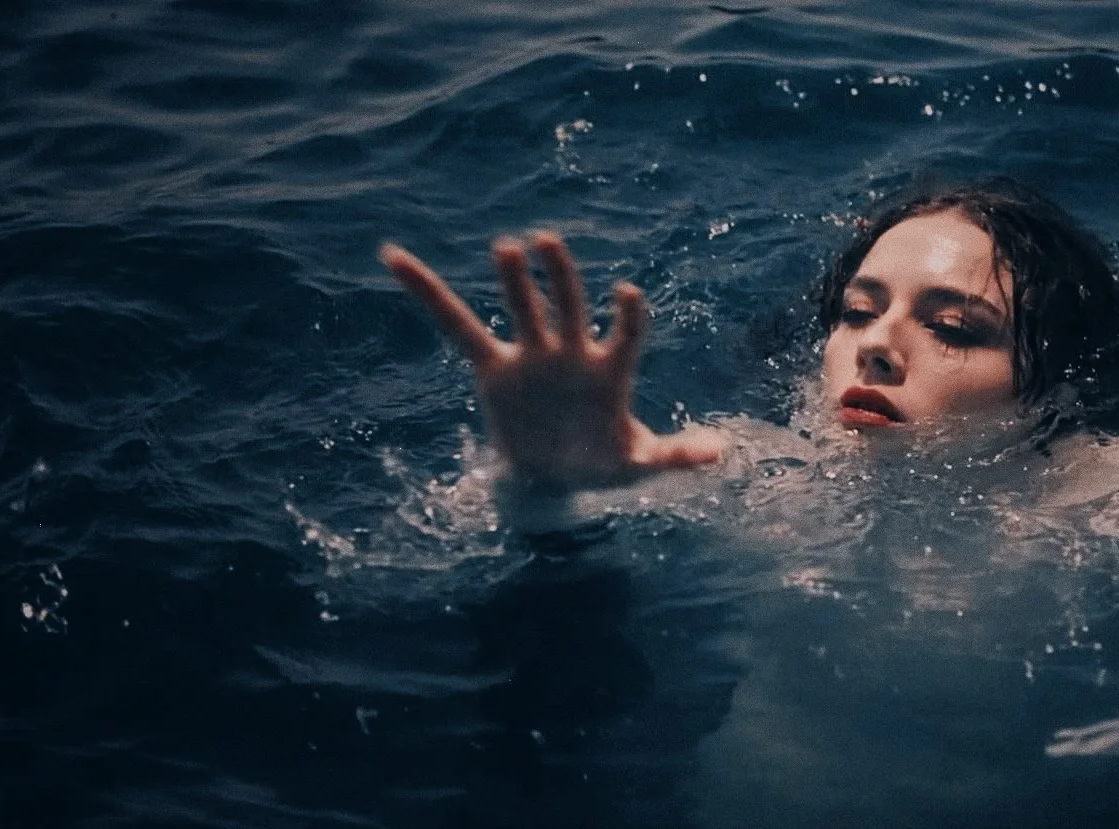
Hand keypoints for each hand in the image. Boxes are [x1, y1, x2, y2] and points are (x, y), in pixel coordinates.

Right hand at [381, 231, 724, 490]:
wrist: (555, 476)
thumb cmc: (603, 462)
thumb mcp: (639, 465)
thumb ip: (674, 455)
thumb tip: (722, 452)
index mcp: (610, 372)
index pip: (625, 336)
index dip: (628, 317)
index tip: (627, 294)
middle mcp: (570, 353)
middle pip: (566, 309)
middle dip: (560, 279)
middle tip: (549, 244)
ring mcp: (531, 356)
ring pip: (523, 311)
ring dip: (517, 282)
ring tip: (509, 249)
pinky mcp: (493, 368)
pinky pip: (455, 327)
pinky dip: (427, 293)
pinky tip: (395, 258)